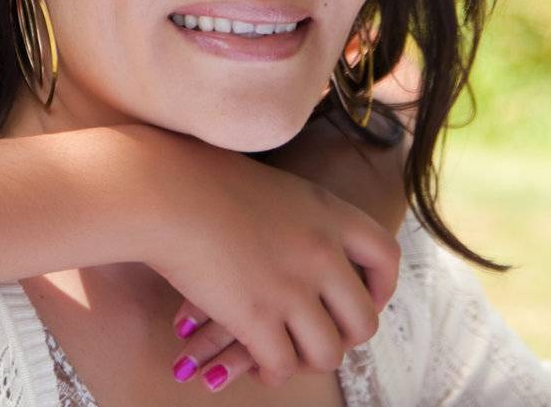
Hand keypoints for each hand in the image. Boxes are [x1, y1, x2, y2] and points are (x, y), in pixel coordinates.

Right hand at [126, 127, 400, 389]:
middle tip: (317, 335)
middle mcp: (321, 253)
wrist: (163, 191)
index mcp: (329, 214)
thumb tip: (309, 245)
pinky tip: (257, 362)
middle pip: (364, 320)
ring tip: (286, 353)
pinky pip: (282, 365)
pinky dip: (271, 370)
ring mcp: (291, 288)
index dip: (380, 288)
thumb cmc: (203, 181)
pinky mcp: (256, 318)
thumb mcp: (274, 188)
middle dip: (343, 337)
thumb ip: (303, 218)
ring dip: (307, 360)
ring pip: (327, 353)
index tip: (360, 299)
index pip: (387, 258)